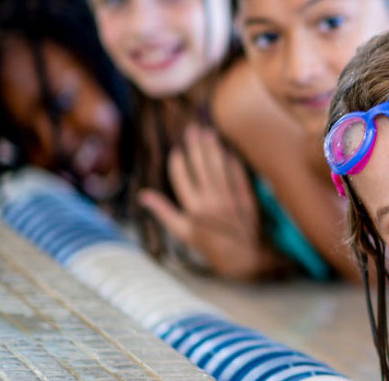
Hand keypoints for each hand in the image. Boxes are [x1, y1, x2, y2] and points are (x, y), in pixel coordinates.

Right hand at [138, 124, 265, 279]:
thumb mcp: (182, 232)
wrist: (244, 258)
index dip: (178, 161)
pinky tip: (228, 150)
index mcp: (193, 209)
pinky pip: (237, 173)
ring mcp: (230, 197)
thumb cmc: (210, 246)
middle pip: (201, 165)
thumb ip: (163, 211)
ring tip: (208, 132)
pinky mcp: (246, 197)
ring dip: (213, 147)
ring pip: (219, 165)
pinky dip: (232, 160)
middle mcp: (211, 200)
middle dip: (196, 145)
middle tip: (192, 129)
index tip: (176, 149)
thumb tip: (142, 195)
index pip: (181, 177)